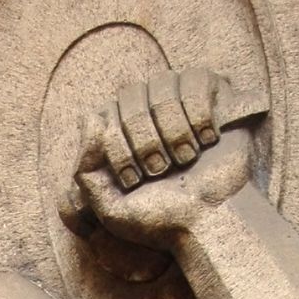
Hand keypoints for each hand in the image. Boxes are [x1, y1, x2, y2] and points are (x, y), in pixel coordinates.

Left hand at [65, 69, 258, 249]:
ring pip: (162, 84)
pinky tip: (207, 140)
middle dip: (143, 139)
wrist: (211, 220)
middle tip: (159, 171)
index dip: (116, 145)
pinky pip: (195, 78)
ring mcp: (179, 101)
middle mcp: (148, 113)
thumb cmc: (162, 219)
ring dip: (173, 130)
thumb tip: (92, 118)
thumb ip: (86, 171)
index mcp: (122, 136)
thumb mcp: (111, 209)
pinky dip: (199, 114)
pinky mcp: (212, 94)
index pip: (104, 113)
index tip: (132, 180)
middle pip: (130, 95)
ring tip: (185, 159)